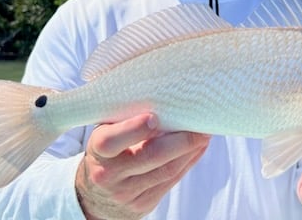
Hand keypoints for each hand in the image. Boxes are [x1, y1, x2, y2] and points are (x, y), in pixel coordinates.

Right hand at [75, 114, 210, 219]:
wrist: (96, 196)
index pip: (111, 141)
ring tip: (205, 132)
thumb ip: (126, 119)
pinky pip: (171, 181)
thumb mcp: (106, 133)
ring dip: (191, 150)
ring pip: (167, 170)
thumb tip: (164, 97)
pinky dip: (188, 162)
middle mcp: (109, 175)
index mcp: (97, 151)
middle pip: (150, 156)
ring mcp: (126, 193)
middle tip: (200, 123)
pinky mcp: (143, 204)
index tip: (155, 116)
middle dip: (181, 139)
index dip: (134, 129)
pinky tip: (198, 148)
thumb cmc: (107, 151)